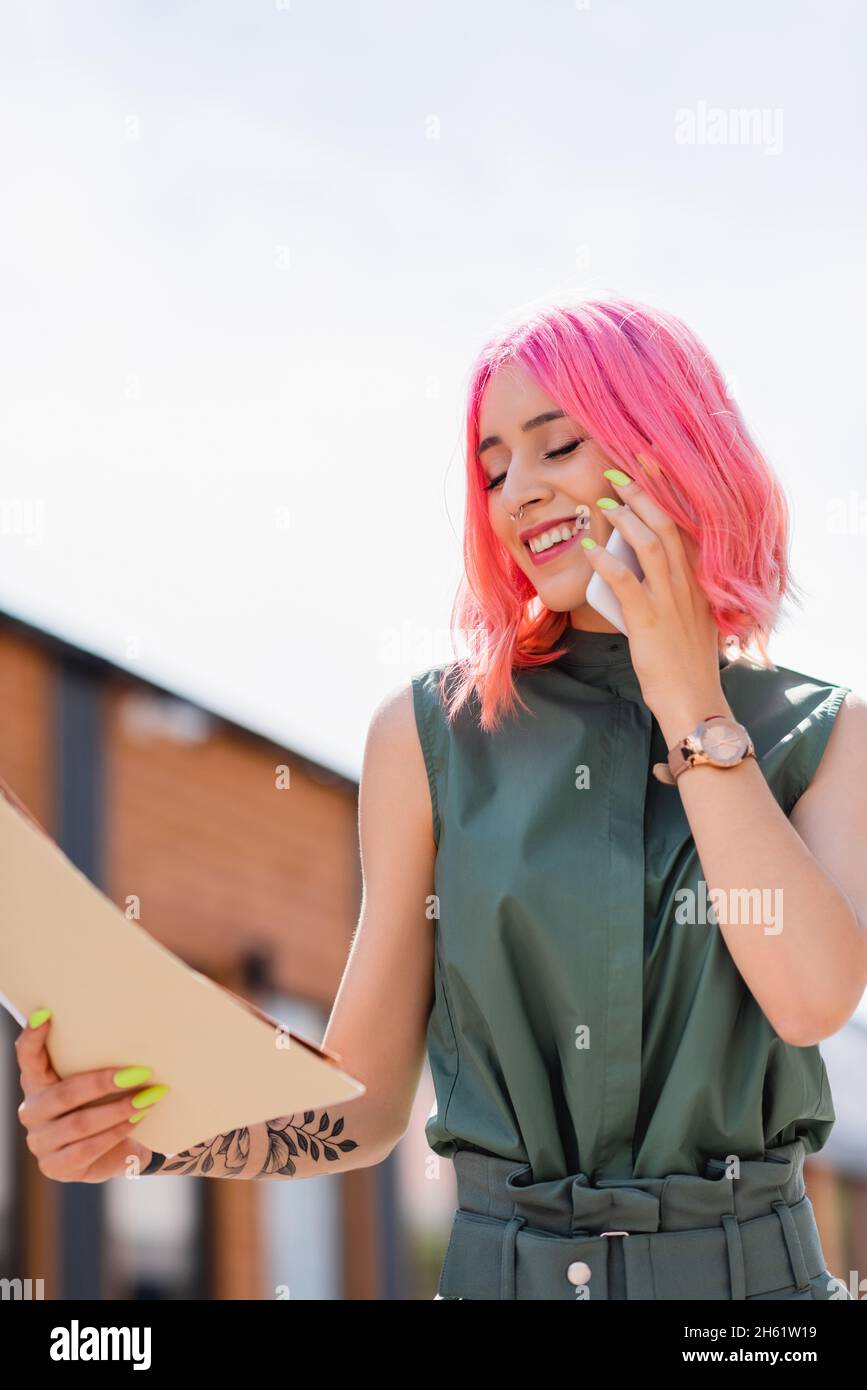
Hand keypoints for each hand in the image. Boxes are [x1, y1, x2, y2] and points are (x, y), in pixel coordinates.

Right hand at [15, 1012, 155, 1182]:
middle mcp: (32, 1111)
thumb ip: (98, 1060)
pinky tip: (137, 1120)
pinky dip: (117, 1132)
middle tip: (141, 1072)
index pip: (28, 1057)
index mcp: (37, 1082)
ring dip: (119, 1109)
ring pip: (81, 1123)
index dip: (33, 1038)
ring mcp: (41, 1142)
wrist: (116, 1150)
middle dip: (104, 1082)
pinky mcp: (56, 1167)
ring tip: (148, 1098)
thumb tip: (137, 1030)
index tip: (47, 1014)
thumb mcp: (98, 1080)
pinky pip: (88, 1148)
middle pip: (65, 1093)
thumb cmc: (106, 1103)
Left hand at [583, 463, 731, 738]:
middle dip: (643, 495)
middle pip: (668, 527)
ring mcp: (671, 602)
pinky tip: (591, 548)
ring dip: (627, 519)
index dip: (668, 494)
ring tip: (605, 502)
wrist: (693, 703)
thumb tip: (637, 572)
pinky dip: (607, 562)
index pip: (686, 528)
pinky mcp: (650, 622)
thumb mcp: (687, 622)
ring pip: (652, 546)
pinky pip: (627, 583)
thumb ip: (671, 595)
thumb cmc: (684, 667)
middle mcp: (689, 586)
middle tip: (620, 473)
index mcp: (700, 584)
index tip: (650, 467)